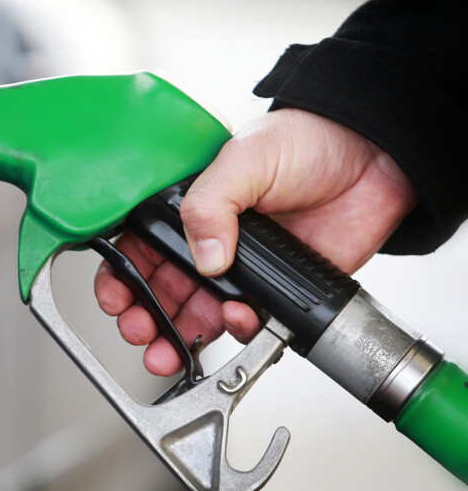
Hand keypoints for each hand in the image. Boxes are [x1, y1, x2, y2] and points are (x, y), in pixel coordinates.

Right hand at [94, 108, 417, 375]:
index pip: (139, 246)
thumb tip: (203, 256)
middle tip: (139, 331)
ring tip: (168, 351)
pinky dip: (235, 330)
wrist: (374, 157)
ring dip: (178, 336)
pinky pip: (245, 322)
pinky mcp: (273, 289)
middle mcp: (208, 240)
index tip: (116, 297)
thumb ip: (211, 203)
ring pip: (194, 314)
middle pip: (159, 289)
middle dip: (143, 317)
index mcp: (188, 206)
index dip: (121, 275)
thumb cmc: (308, 140)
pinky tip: (235, 321)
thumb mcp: (245, 157)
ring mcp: (239, 268)